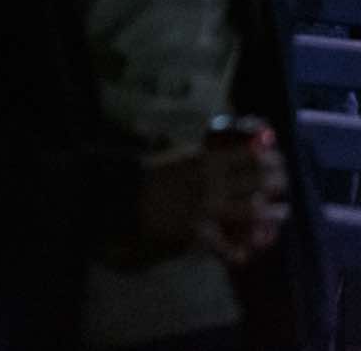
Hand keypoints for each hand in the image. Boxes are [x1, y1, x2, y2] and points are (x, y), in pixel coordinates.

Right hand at [134, 131, 289, 265]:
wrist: (129, 195)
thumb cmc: (155, 174)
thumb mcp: (182, 158)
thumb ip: (208, 159)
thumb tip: (230, 155)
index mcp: (206, 162)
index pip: (249, 155)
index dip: (270, 157)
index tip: (278, 158)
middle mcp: (213, 184)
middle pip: (257, 181)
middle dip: (277, 181)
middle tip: (282, 183)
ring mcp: (208, 208)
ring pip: (253, 212)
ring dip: (273, 213)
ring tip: (281, 211)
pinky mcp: (199, 231)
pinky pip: (224, 247)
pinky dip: (235, 254)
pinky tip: (244, 255)